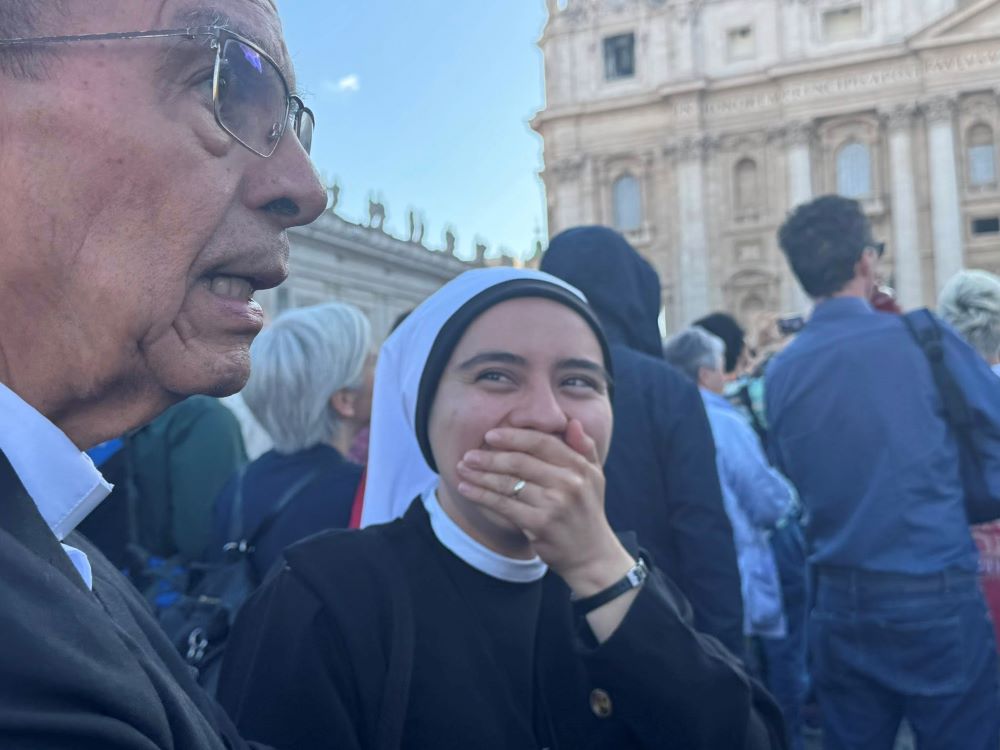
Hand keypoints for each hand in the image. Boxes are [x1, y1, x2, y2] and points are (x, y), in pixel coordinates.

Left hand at [456, 420, 633, 596]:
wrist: (592, 555)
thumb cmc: (587, 511)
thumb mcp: (595, 476)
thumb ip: (585, 447)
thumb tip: (571, 422)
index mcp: (579, 467)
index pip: (542, 443)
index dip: (514, 436)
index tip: (490, 434)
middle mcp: (568, 483)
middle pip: (521, 462)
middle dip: (490, 456)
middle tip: (469, 454)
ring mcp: (554, 504)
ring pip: (509, 483)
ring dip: (481, 475)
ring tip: (462, 468)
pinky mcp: (540, 524)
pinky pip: (503, 505)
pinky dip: (481, 495)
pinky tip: (465, 489)